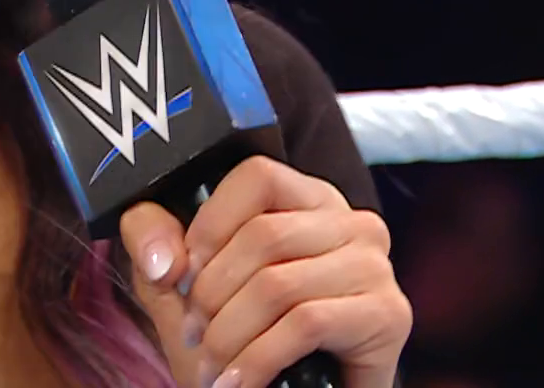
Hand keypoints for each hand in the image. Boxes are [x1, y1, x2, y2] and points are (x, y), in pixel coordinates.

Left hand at [119, 156, 410, 387]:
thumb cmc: (239, 339)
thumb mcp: (181, 285)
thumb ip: (154, 243)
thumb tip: (163, 259)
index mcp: (307, 200)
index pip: (257, 175)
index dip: (209, 224)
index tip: (182, 275)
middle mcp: (352, 222)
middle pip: (263, 235)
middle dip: (212, 295)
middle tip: (192, 335)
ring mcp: (375, 267)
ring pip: (279, 284)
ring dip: (230, 335)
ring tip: (212, 366)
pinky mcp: (389, 315)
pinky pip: (307, 323)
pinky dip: (259, 359)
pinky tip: (238, 381)